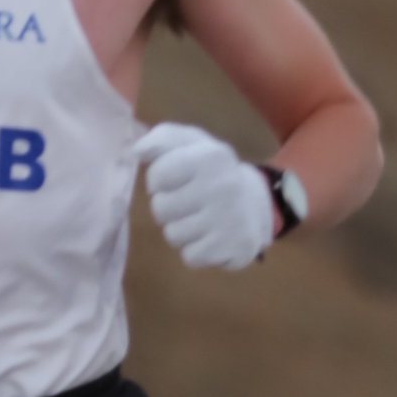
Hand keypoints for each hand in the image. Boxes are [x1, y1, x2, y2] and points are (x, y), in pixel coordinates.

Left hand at [135, 122, 274, 270]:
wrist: (257, 202)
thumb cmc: (212, 171)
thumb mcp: (191, 144)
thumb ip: (162, 139)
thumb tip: (138, 150)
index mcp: (209, 156)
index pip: (157, 177)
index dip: (160, 181)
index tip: (175, 180)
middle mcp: (222, 186)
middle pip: (161, 209)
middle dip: (168, 208)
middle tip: (189, 202)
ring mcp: (230, 219)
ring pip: (173, 235)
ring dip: (181, 230)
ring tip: (200, 219)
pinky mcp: (236, 247)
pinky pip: (190, 257)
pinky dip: (196, 250)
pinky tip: (210, 237)